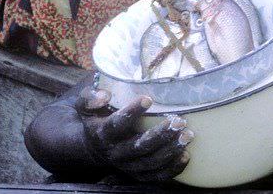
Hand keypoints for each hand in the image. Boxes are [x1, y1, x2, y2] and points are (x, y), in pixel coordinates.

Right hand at [75, 88, 192, 182]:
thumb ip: (90, 97)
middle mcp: (115, 153)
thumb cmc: (95, 119)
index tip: (148, 99)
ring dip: (171, 150)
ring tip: (187, 135)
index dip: (132, 112)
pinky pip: (157, 177)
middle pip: (139, 146)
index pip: (117, 124)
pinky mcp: (138, 174)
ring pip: (151, 162)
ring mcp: (127, 166)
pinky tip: (186, 155)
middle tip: (179, 121)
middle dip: (160, 134)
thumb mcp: (85, 105)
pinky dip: (173, 168)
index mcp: (102, 134)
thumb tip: (105, 95)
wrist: (93, 146)